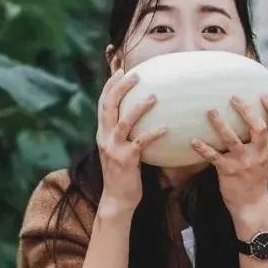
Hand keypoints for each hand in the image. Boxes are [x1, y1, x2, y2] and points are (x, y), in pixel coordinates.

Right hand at [96, 69, 168, 212]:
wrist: (117, 198)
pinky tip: (166, 128)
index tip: (120, 69)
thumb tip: (136, 114)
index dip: (110, 85)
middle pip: (109, 106)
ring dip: (138, 107)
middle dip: (120, 88)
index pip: (103, 103)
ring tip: (154, 96)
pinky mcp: (125, 160)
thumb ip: (123, 131)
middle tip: (135, 75)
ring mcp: (113, 149)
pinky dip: (153, 133)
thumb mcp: (117, 148)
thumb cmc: (123, 171)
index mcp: (102, 133)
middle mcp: (104, 138)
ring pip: (124, 122)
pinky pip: (140, 143)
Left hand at [189, 93, 267, 214]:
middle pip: (257, 128)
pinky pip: (214, 157)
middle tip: (233, 97)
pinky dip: (203, 148)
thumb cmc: (255, 177)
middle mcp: (259, 153)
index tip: (263, 94)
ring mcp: (243, 162)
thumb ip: (261, 141)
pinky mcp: (228, 171)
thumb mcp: (264, 157)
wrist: (251, 205)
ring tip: (211, 111)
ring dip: (220, 124)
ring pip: (232, 140)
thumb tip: (254, 118)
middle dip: (246, 111)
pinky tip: (193, 141)